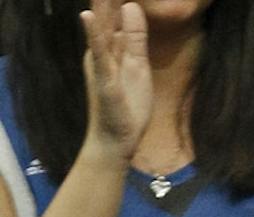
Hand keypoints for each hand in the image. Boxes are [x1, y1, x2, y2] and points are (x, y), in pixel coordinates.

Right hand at [79, 0, 150, 162]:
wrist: (116, 139)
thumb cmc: (127, 105)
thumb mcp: (138, 66)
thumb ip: (134, 37)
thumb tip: (131, 6)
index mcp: (111, 45)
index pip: (111, 11)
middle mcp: (101, 50)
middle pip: (102, 13)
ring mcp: (101, 63)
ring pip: (98, 27)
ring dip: (97, 5)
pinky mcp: (104, 80)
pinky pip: (99, 54)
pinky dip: (94, 34)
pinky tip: (89, 17)